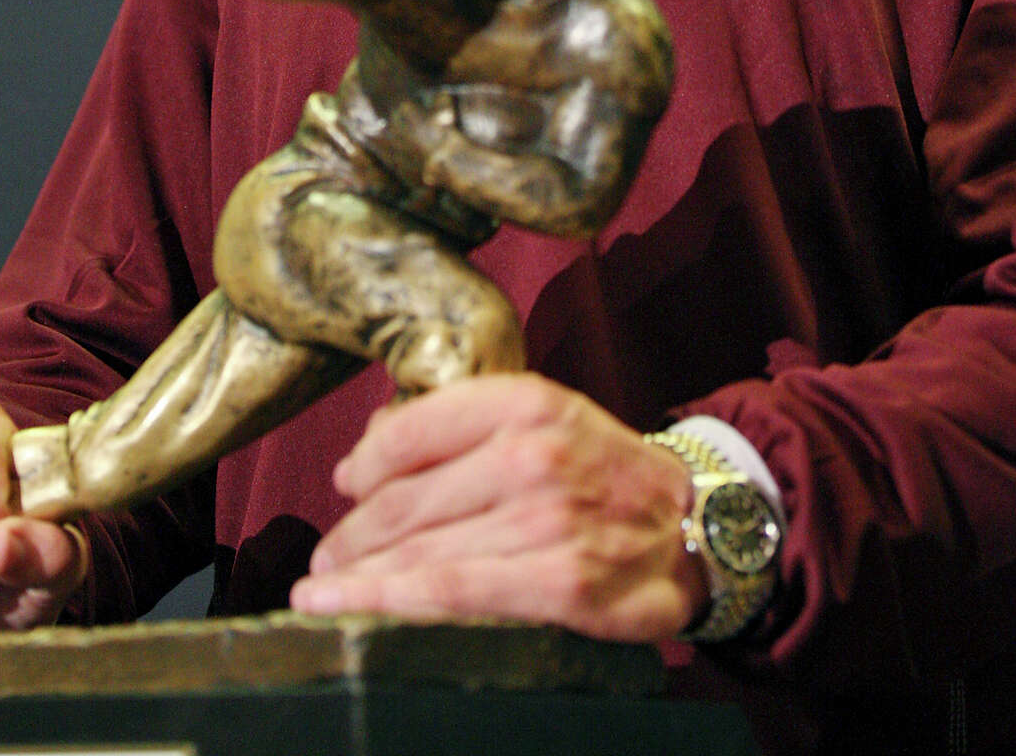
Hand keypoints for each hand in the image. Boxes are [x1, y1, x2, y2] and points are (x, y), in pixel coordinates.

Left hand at [289, 374, 707, 642]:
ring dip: (358, 579)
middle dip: (352, 537)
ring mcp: (547, 521)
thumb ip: (462, 423)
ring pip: (422, 553)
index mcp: (525, 403)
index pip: (414, 431)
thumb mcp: (547, 417)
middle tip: (324, 560)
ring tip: (319, 594)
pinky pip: (455, 595)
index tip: (344, 487)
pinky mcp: (561, 584)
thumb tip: (368, 447)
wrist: (696, 527)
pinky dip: (394, 605)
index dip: (367, 463)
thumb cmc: (604, 473)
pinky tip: (356, 612)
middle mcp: (533, 454)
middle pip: (407, 501)